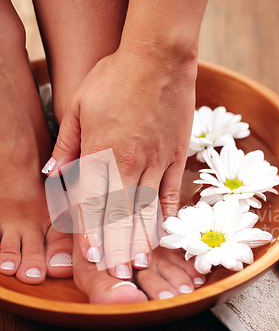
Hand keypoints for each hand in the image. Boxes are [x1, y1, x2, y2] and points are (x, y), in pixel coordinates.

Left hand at [43, 48, 196, 278]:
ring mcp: (156, 160)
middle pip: (119, 213)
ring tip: (137, 264)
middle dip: (115, 246)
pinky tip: (162, 233)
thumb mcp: (79, 104)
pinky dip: (166, 214)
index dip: (90, 232)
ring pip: (145, 208)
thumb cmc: (115, 76)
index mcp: (100, 151)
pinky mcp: (176, 155)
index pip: (92, 201)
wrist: (159, 55)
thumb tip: (50, 174)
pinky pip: (170, 191)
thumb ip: (66, 144)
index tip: (90, 259)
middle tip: (115, 275)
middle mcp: (129, 162)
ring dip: (140, 239)